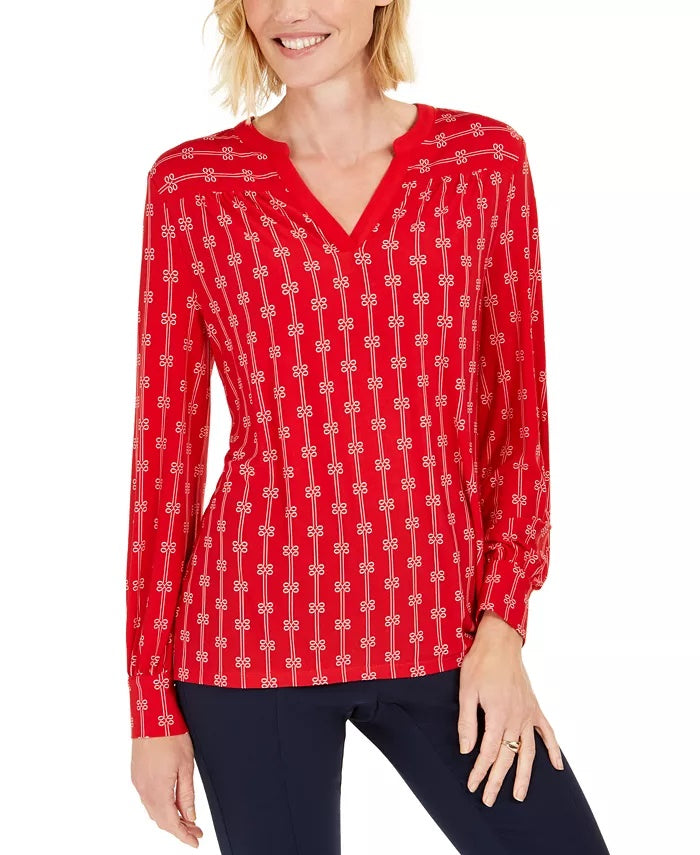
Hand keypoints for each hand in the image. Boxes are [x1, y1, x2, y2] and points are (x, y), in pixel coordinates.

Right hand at [131, 732, 203, 846]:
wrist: (152, 716)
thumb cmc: (171, 735)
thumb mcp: (186, 766)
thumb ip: (186, 794)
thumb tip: (190, 816)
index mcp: (158, 790)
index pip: (171, 823)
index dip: (184, 836)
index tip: (195, 842)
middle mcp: (144, 790)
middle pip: (161, 820)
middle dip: (179, 828)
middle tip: (195, 831)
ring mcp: (138, 783)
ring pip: (153, 811)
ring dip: (169, 818)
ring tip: (187, 819)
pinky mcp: (136, 775)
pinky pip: (147, 799)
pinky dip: (160, 807)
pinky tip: (170, 803)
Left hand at [457, 612, 563, 805]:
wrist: (500, 641)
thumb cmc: (480, 664)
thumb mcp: (466, 691)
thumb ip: (467, 723)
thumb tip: (466, 750)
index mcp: (498, 714)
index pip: (488, 752)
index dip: (480, 771)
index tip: (472, 785)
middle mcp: (517, 717)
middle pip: (507, 756)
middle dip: (497, 780)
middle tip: (489, 800)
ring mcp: (528, 713)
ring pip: (528, 751)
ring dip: (524, 775)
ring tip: (519, 796)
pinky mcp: (535, 707)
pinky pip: (547, 732)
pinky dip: (553, 749)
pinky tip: (558, 767)